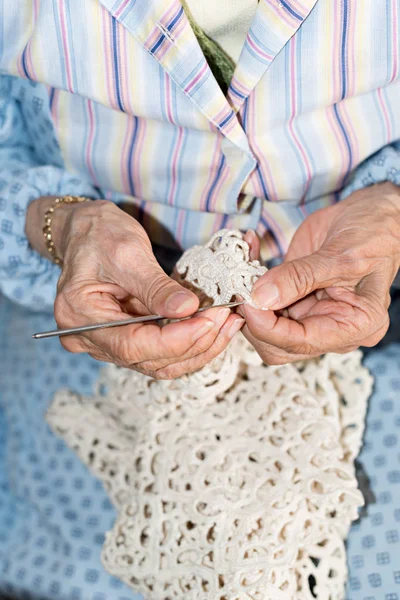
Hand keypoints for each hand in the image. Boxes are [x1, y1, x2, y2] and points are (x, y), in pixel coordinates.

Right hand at [27, 199, 243, 377]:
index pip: (133, 345)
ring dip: (198, 346)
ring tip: (227, 323)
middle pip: (150, 360)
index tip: (210, 321)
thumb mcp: (128, 252)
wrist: (86, 231)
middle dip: (195, 342)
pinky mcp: (125, 340)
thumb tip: (188, 310)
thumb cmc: (99, 234)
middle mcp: (89, 339)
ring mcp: (107, 344)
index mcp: (80, 316)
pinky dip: (190, 342)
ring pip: (160, 363)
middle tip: (226, 317)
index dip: (177, 339)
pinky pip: (160, 353)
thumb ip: (156, 286)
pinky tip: (214, 326)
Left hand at [240, 183, 399, 363]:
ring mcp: (311, 314)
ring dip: (247, 298)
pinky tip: (250, 251)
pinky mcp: (294, 298)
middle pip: (278, 345)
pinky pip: (264, 300)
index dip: (268, 327)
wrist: (373, 212)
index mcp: (355, 326)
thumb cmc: (374, 233)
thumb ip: (300, 277)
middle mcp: (332, 328)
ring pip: (264, 326)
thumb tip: (261, 297)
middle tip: (239, 287)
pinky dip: (251, 279)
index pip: (301, 342)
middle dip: (253, 320)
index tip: (248, 300)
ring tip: (243, 262)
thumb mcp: (341, 255)